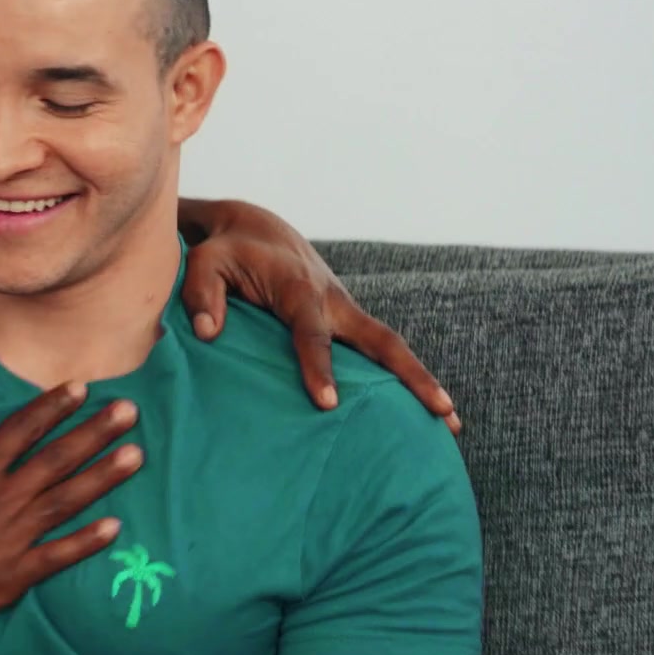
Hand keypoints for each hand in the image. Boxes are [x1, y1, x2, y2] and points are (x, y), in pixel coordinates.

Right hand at [0, 380, 140, 628]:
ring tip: (136, 456)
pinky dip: (87, 542)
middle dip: (94, 433)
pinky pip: (56, 556)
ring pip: (65, 502)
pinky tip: (116, 527)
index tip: (82, 388)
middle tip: (129, 411)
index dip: (52, 407)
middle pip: (55, 460)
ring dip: (102, 477)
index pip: (20, 430)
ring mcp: (10, 539)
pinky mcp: (11, 576)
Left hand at [180, 198, 459, 433]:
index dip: (318, 366)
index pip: (310, 332)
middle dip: (412, 376)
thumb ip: (202, 294)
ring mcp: (345, 311)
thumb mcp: (205, 263)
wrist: (255, 229)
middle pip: (381, 340)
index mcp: (298, 287)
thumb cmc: (226, 250)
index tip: (328, 404)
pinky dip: (398, 379)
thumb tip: (206, 333)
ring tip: (451, 425)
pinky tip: (413, 414)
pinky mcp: (346, 321)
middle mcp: (333, 300)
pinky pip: (376, 351)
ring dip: (420, 382)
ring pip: (389, 347)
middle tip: (443, 413)